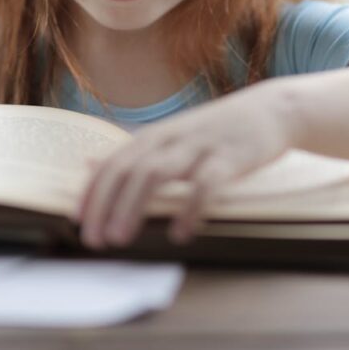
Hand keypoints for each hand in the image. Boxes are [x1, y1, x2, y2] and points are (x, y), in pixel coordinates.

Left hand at [73, 80, 296, 248]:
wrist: (270, 110)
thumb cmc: (216, 130)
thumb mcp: (171, 135)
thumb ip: (133, 153)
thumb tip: (89, 164)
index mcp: (155, 136)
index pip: (113, 163)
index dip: (92, 192)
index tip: (78, 222)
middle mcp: (171, 138)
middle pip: (127, 169)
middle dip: (105, 204)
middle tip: (94, 239)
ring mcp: (199, 146)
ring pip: (156, 173)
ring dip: (133, 206)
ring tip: (121, 237)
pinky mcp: (229, 157)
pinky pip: (205, 184)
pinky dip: (190, 208)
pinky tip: (181, 233)